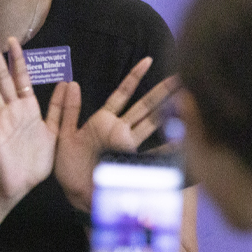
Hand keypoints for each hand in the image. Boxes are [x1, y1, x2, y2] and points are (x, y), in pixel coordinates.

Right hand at [0, 33, 65, 204]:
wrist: (20, 185)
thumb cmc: (35, 161)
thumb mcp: (54, 132)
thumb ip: (59, 108)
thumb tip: (68, 82)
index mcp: (28, 108)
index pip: (21, 77)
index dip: (17, 58)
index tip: (12, 40)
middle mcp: (12, 110)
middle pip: (2, 78)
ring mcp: (0, 119)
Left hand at [54, 58, 179, 210]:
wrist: (71, 191)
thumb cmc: (67, 164)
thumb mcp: (62, 132)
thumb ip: (67, 109)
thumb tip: (71, 82)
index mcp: (103, 121)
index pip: (122, 93)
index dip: (134, 77)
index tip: (147, 60)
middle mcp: (119, 131)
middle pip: (145, 106)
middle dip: (162, 91)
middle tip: (181, 75)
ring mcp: (127, 146)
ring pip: (152, 124)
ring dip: (169, 112)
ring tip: (189, 99)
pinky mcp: (129, 162)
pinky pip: (152, 153)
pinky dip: (168, 148)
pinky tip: (184, 143)